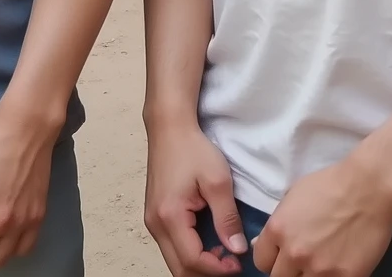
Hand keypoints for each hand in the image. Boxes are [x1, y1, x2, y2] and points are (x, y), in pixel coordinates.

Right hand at [144, 118, 246, 275]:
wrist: (169, 128)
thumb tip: (237, 249)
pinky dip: (191, 253)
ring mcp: (152, 221)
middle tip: (232, 263)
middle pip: (179, 268)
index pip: (192, 260)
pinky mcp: (156, 216)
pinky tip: (210, 242)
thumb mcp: (218, 182)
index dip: (218, 269)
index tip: (239, 262)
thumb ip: (227, 218)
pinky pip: (173, 246)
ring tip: (224, 253)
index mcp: (170, 216)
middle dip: (207, 272)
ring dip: (199, 264)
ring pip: (174, 260)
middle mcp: (155, 223)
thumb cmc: (192, 149)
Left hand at [252, 160, 391, 276]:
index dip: (272, 259)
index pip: (261, 261)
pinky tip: (336, 268)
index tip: (283, 256)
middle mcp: (294, 253)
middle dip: (288, 270)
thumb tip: (259, 244)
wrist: (369, 187)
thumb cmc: (330, 185)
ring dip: (307, 276)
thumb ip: (276, 225)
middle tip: (302, 262)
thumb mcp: (292, 198)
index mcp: (277, 231)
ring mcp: (320, 268)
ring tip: (319, 265)